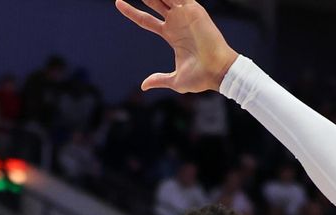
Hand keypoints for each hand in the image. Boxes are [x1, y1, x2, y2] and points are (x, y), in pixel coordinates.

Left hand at [115, 0, 238, 92]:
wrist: (218, 72)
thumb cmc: (200, 78)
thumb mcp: (175, 80)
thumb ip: (159, 79)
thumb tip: (143, 85)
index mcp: (171, 35)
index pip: (146, 20)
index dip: (132, 12)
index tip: (118, 3)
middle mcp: (177, 22)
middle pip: (155, 2)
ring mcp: (186, 15)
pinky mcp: (194, 10)